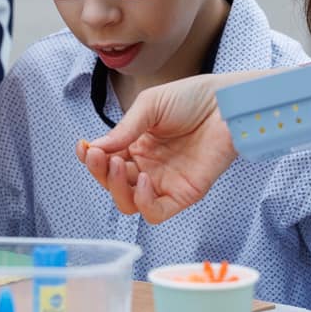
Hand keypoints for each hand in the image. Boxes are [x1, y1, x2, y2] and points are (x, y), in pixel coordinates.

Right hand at [78, 71, 249, 224]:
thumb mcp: (149, 106)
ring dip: (116, 189)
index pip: (105, 162)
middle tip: (99, 156)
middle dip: (100, 172)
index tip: (84, 147)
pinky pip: (156, 212)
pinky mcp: (184, 194)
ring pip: (129, 203)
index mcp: (136, 146)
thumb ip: (124, 130)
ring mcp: (164, 182)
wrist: (226, 103)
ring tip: (116, 166)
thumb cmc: (192, 98)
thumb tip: (93, 148)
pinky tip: (141, 181)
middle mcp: (147, 167)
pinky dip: (143, 203)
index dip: (91, 159)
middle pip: (113, 185)